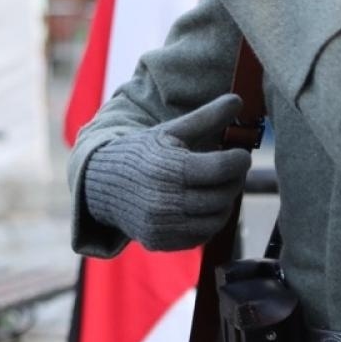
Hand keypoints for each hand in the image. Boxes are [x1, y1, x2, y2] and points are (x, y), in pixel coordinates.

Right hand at [83, 93, 251, 251]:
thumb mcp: (170, 131)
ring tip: (216, 187)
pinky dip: (206, 220)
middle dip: (233, 182)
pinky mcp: (160, 241)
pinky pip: (200, 235)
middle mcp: (164, 199)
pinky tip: (200, 204)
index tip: (240, 154)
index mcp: (168, 168)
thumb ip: (206, 117)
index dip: (238, 161)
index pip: (221, 168)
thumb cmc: (141, 152)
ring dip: (223, 202)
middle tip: (230, 171)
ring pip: (215, 219)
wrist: (100, 182)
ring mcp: (162, 223)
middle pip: (222, 195)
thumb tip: (238, 100)